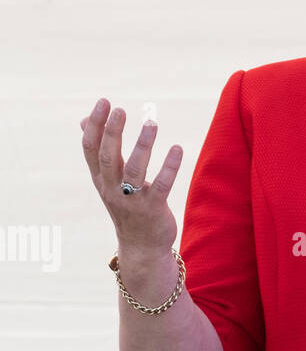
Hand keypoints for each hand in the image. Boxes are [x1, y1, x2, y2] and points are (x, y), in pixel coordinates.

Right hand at [81, 99, 182, 258]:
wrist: (141, 248)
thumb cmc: (127, 207)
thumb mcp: (108, 181)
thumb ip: (99, 151)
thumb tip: (83, 120)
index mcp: (101, 179)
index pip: (91, 149)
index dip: (96, 125)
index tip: (104, 102)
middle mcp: (112, 189)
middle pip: (108, 157)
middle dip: (112, 132)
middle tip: (120, 109)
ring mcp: (132, 201)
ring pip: (135, 170)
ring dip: (143, 145)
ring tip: (152, 123)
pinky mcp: (153, 209)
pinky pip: (162, 185)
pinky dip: (169, 166)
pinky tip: (177, 148)